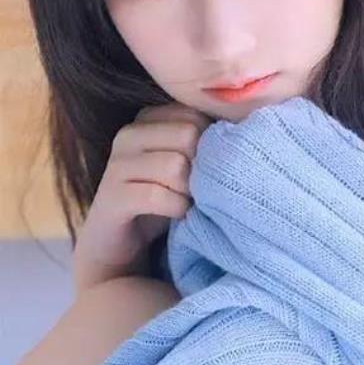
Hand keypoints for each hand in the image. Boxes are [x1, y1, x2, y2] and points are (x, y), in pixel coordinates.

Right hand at [73, 101, 213, 295]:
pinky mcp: (111, 196)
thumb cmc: (165, 203)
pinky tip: (177, 216)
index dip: (213, 145)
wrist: (121, 249)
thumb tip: (251, 128)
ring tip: (188, 203)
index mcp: (149, 119)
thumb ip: (208, 143)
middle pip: (189, 136)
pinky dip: (175, 209)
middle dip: (202, 168)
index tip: (209, 170)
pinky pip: (156, 195)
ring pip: (174, 166)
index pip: (197, 115)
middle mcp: (129, 134)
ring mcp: (116, 164)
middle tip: (199, 191)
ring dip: (190, 192)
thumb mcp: (189, 166)